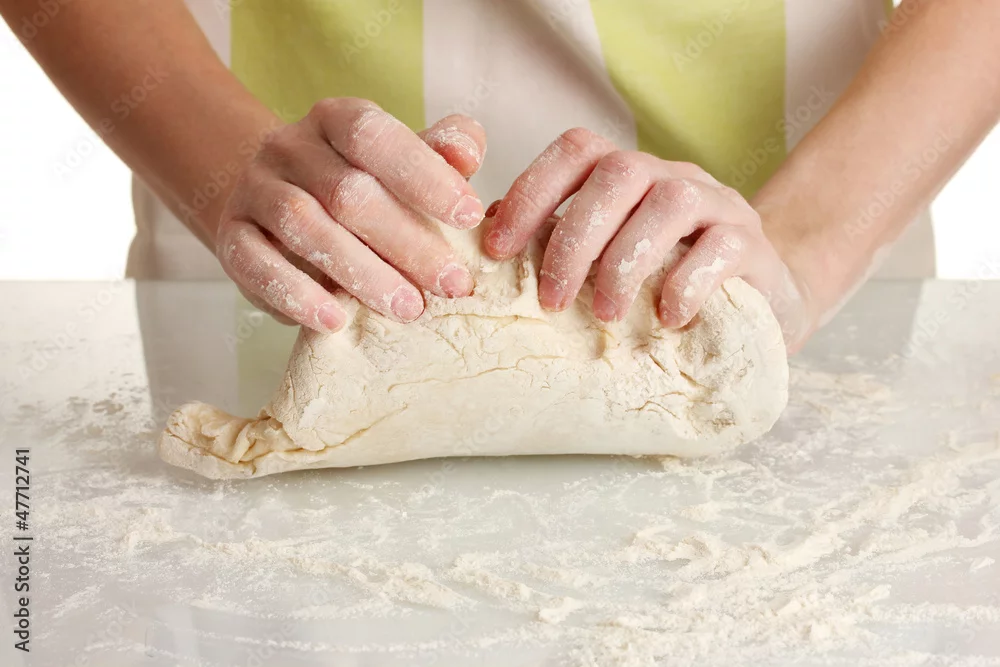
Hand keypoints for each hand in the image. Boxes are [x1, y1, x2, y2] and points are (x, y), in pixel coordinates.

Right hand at [215, 98, 486, 331]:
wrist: (273, 204)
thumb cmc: (361, 186)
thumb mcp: (402, 162)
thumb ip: (440, 153)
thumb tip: (466, 155)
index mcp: (336, 119)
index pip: (375, 136)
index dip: (424, 175)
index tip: (470, 217)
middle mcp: (290, 147)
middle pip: (346, 191)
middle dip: (406, 241)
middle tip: (451, 284)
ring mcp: (255, 190)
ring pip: (303, 226)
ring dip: (361, 272)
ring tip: (408, 308)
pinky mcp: (232, 236)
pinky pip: (255, 264)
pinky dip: (297, 294)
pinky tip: (335, 320)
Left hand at [482, 128, 812, 351]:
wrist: (759, 301)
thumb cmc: (664, 281)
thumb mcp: (608, 259)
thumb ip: (557, 243)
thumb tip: (485, 244)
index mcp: (629, 174)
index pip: (576, 151)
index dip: (531, 192)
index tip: (498, 250)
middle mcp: (673, 176)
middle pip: (618, 173)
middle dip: (574, 239)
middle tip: (551, 302)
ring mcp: (719, 205)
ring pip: (671, 203)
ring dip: (625, 262)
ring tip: (604, 315)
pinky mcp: (753, 245)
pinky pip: (722, 248)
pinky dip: (686, 284)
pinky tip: (665, 318)